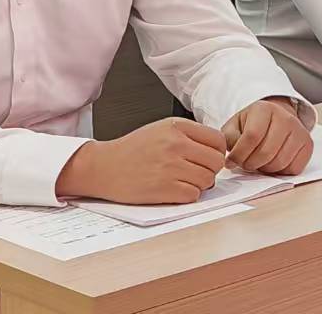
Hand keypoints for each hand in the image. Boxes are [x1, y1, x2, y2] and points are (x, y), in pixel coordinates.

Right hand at [55, 117, 229, 204]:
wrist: (103, 167)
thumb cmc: (132, 150)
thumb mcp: (161, 130)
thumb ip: (189, 136)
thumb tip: (217, 151)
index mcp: (176, 126)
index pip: (218, 140)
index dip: (216, 152)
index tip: (207, 159)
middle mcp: (175, 144)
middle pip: (216, 162)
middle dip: (210, 170)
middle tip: (196, 173)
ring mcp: (170, 166)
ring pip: (207, 180)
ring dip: (199, 185)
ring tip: (182, 181)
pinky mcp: (164, 188)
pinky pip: (193, 195)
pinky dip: (187, 196)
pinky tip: (173, 190)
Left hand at [221, 99, 313, 176]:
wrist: (276, 118)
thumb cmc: (252, 124)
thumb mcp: (235, 125)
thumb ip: (229, 139)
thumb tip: (230, 160)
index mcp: (264, 109)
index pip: (251, 136)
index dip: (239, 154)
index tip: (231, 161)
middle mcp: (286, 117)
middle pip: (265, 152)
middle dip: (250, 164)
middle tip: (245, 163)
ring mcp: (300, 131)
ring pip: (279, 163)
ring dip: (264, 169)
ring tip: (258, 162)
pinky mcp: (308, 145)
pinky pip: (293, 168)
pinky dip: (280, 172)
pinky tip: (273, 162)